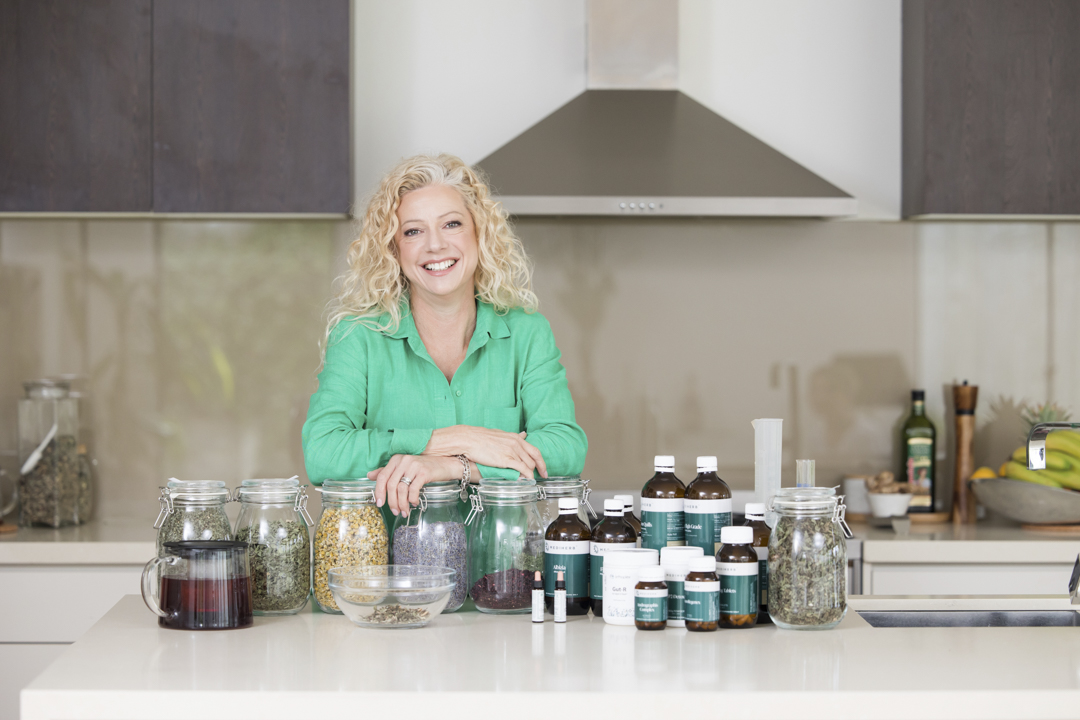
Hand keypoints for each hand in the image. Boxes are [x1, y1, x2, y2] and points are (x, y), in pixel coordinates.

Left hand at [368, 454, 460, 515]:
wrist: (446, 464)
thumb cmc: (424, 468)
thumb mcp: (404, 468)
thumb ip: (387, 471)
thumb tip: (369, 475)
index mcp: (396, 459)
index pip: (382, 476)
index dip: (379, 491)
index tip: (379, 503)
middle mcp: (404, 460)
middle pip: (391, 485)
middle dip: (391, 501)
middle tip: (395, 511)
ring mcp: (414, 466)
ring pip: (401, 489)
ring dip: (402, 503)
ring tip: (404, 511)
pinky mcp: (424, 472)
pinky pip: (413, 489)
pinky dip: (412, 499)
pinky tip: (414, 503)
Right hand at [425, 426, 547, 478]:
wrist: (469, 439)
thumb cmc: (481, 438)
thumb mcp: (500, 434)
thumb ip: (513, 438)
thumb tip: (523, 435)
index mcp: (515, 438)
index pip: (535, 451)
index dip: (541, 462)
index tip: (544, 470)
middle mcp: (516, 443)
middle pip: (534, 459)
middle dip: (538, 470)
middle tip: (539, 477)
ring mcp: (512, 451)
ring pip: (529, 465)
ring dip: (530, 474)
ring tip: (529, 481)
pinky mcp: (506, 459)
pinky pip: (522, 469)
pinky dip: (527, 476)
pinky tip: (527, 481)